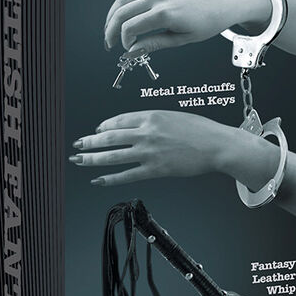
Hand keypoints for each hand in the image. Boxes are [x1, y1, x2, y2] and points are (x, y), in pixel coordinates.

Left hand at [71, 111, 280, 189]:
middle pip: (109, 137)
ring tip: (78, 160)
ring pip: (113, 156)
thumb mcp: (174, 116)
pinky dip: (110, 178)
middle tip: (77, 144)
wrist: (217, 145)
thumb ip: (153, 122)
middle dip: (89, 141)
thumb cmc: (201, 131)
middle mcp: (146, 132)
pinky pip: (127, 175)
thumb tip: (137, 128)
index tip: (96, 131)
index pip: (118, 121)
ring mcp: (149, 152)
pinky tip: (98, 180)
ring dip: (92, 158)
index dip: (103, 127)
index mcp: (151, 116)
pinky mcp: (155, 169)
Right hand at [104, 0, 271, 55]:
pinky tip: (123, 8)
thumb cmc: (209, 22)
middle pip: (122, 11)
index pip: (130, 27)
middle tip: (109, 42)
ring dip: (113, 12)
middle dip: (111, 28)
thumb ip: (153, 44)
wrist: (225, 1)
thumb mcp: (181, 40)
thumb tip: (132, 52)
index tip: (127, 49)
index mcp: (165, 13)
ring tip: (111, 26)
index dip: (123, 41)